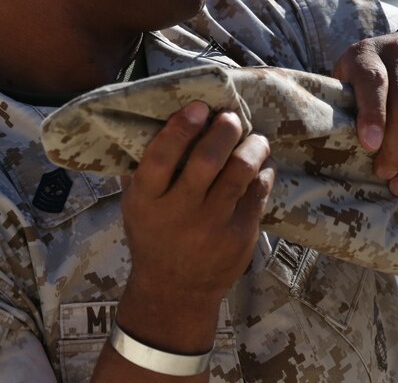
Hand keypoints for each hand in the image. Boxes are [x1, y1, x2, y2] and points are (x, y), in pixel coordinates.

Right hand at [116, 101, 272, 351]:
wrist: (176, 291)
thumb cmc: (154, 237)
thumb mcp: (135, 207)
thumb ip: (142, 170)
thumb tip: (157, 119)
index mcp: (147, 202)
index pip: (161, 157)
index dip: (181, 128)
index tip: (199, 106)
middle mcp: (180, 212)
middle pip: (207, 159)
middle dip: (225, 129)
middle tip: (231, 117)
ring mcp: (213, 225)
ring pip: (241, 170)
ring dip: (253, 145)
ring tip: (254, 137)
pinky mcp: (242, 234)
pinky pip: (258, 190)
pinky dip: (262, 171)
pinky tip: (260, 165)